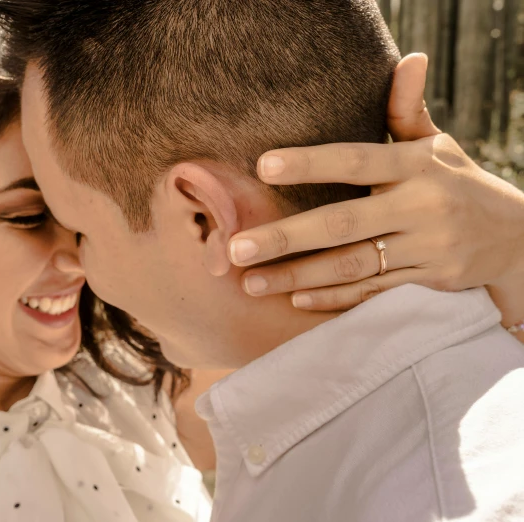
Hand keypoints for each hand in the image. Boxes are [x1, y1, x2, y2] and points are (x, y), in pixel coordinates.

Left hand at [228, 53, 523, 312]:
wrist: (514, 237)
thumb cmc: (457, 183)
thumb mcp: (437, 146)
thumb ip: (407, 111)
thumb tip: (409, 59)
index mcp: (418, 165)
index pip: (357, 160)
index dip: (310, 163)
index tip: (263, 166)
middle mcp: (422, 207)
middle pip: (343, 224)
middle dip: (286, 238)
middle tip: (236, 248)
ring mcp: (426, 248)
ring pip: (352, 266)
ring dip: (298, 276)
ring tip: (251, 283)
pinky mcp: (428, 281)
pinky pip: (372, 292)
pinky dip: (334, 298)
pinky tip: (295, 300)